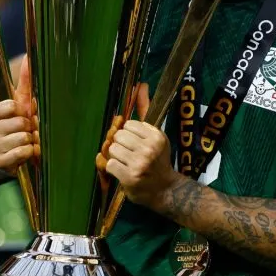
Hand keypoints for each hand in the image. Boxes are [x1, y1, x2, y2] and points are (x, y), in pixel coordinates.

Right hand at [0, 57, 38, 172]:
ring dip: (30, 141)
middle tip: (25, 131)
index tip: (20, 116)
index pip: (13, 105)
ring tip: (24, 142)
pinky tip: (24, 152)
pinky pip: (25, 151)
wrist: (2, 160)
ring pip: (24, 137)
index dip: (23, 111)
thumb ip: (23, 82)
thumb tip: (28, 57)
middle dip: (29, 127)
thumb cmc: (13, 128)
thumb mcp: (16, 106)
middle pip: (22, 122)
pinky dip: (30, 152)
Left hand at [98, 84, 181, 209]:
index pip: (127, 125)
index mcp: (156, 135)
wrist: (166, 190)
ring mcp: (140, 163)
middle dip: (120, 145)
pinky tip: (124, 173)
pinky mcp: (130, 176)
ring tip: (127, 164)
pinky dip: (113, 169)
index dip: (128, 135)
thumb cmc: (157, 160)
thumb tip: (141, 84)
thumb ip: (145, 110)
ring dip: (115, 157)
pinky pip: (109, 164)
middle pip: (117, 136)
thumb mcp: (155, 134)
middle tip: (130, 155)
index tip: (136, 144)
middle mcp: (150, 147)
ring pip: (111, 149)